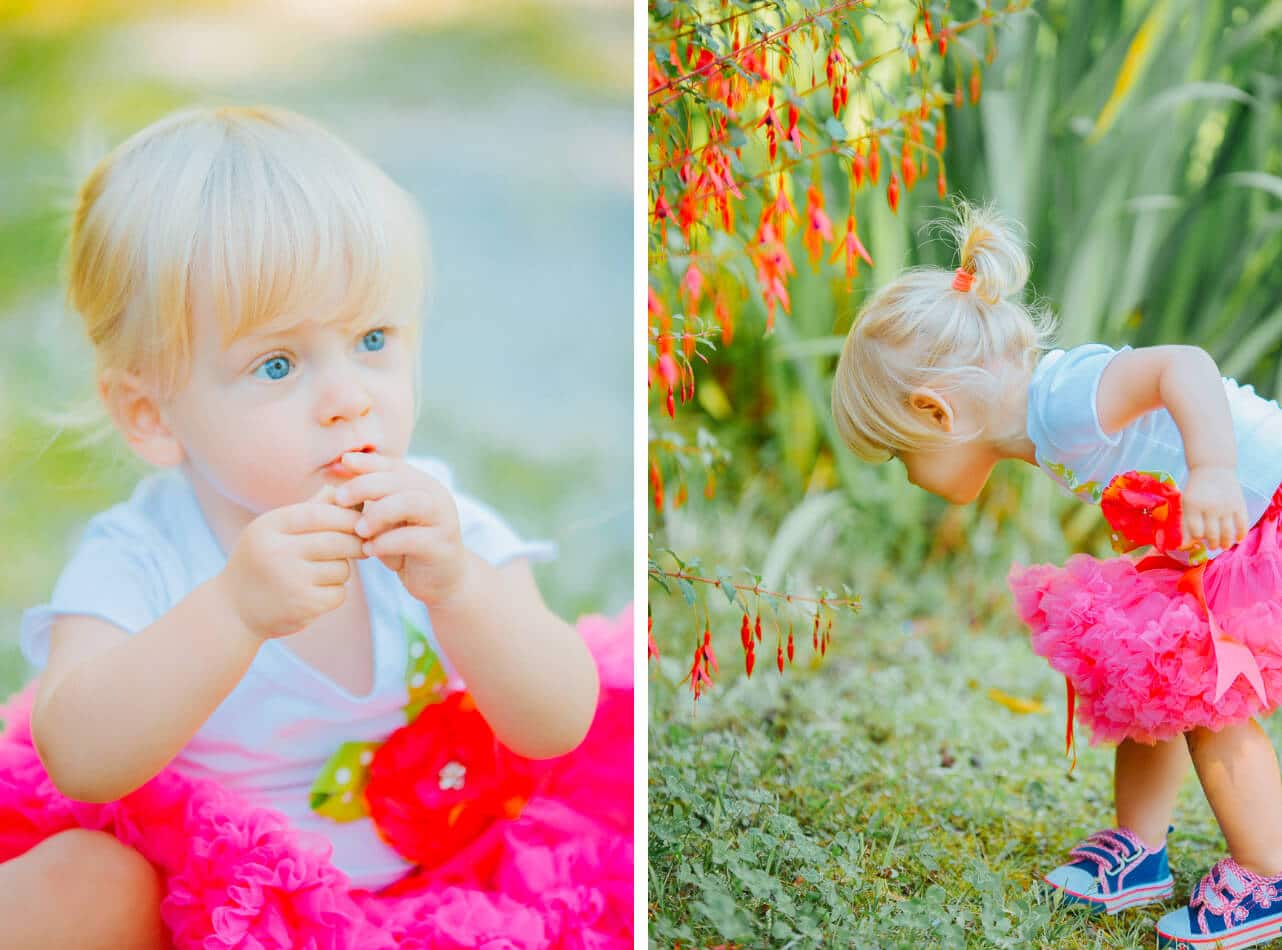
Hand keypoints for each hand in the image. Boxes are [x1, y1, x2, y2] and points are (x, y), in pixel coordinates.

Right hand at [219, 484, 366, 639]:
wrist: (234, 609)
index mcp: (269, 527)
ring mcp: (291, 580)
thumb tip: (339, 489)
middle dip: (356, 542)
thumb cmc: (262, 560)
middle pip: (337, 540)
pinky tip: (317, 593)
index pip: (320, 514)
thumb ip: (308, 509)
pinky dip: (335, 593)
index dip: (347, 516)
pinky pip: (339, 592)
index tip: (360, 521)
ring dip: (342, 569)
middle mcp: (277, 552)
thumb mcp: (274, 530)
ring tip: (322, 572)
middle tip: (362, 545)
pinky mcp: (304, 605)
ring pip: (342, 567)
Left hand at [333, 451, 468, 605]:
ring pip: (410, 503)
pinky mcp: (442, 546)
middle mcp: (435, 496)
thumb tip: (331, 470)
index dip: (365, 462)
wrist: (441, 580)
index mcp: (421, 484)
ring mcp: (442, 520)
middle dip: (365, 485)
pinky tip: (370, 550)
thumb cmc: (405, 546)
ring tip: (359, 529)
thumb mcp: (383, 519)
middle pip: (399, 479)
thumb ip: (364, 496)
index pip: (392, 464)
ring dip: (379, 513)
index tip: (340, 464)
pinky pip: (413, 538)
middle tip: (339, 499)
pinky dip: (387, 543)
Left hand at [1181, 464, 1247, 550]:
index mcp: (1193, 506)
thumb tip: (1183, 546)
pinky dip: (1241, 534)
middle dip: (1213, 544)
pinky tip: (1238, 539)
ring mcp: (1226, 506)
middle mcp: (1210, 507)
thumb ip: (1185, 523)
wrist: (1212, 469)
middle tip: (1213, 546)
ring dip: (1226, 543)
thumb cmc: (1196, 489)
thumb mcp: (1186, 503)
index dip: (1198, 538)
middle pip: (1212, 534)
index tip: (1200, 540)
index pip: (1196, 531)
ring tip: (1223, 546)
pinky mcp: (1239, 504)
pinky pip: (1242, 524)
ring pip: (1227, 532)